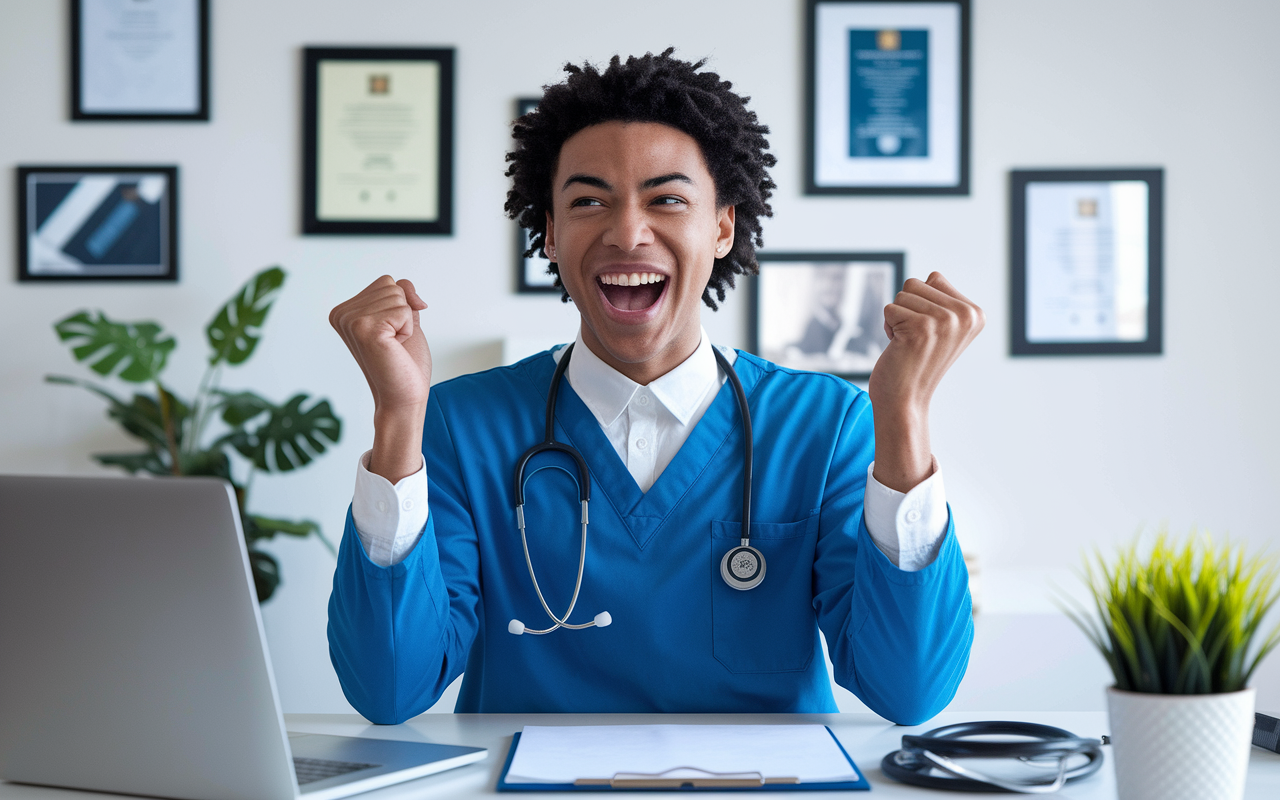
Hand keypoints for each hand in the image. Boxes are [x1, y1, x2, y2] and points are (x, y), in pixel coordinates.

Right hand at [329, 276, 430, 481]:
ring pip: (398, 296)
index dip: (401, 307)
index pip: (386, 282)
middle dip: (403, 314)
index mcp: (344, 311)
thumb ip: (402, 293)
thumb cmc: (403, 363)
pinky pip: (403, 310)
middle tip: (394, 343)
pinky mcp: (364, 329)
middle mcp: (341, 314)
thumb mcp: (404, 318)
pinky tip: (394, 348)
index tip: (390, 335)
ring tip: (393, 346)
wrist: (403, 397)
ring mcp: (350, 321)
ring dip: (406, 323)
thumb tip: (404, 285)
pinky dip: (408, 329)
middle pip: (391, 286)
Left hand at [868, 272, 983, 490]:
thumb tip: (933, 276)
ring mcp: (944, 321)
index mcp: (975, 313)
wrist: (906, 400)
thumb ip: (942, 299)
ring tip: (908, 344)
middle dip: (907, 309)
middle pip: (916, 283)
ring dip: (897, 319)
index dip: (921, 303)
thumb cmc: (917, 362)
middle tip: (916, 339)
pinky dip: (888, 328)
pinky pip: (889, 309)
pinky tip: (900, 349)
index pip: (934, 278)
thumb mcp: (942, 326)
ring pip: (901, 295)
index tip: (928, 332)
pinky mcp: (921, 328)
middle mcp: (965, 315)